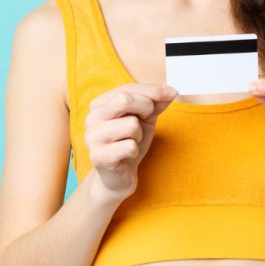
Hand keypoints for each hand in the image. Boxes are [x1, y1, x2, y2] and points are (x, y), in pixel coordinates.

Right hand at [83, 83, 176, 201]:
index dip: (152, 90)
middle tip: (146, 120)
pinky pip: (129, 146)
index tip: (173, 92)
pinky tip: (127, 155)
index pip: (127, 88)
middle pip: (124, 100)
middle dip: (145, 108)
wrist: (118, 177)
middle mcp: (91, 118)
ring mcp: (92, 137)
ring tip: (131, 142)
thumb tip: (170, 89)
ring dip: (139, 134)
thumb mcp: (144, 120)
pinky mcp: (98, 156)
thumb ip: (155, 103)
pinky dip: (135, 151)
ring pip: (130, 124)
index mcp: (100, 104)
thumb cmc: (129, 144)